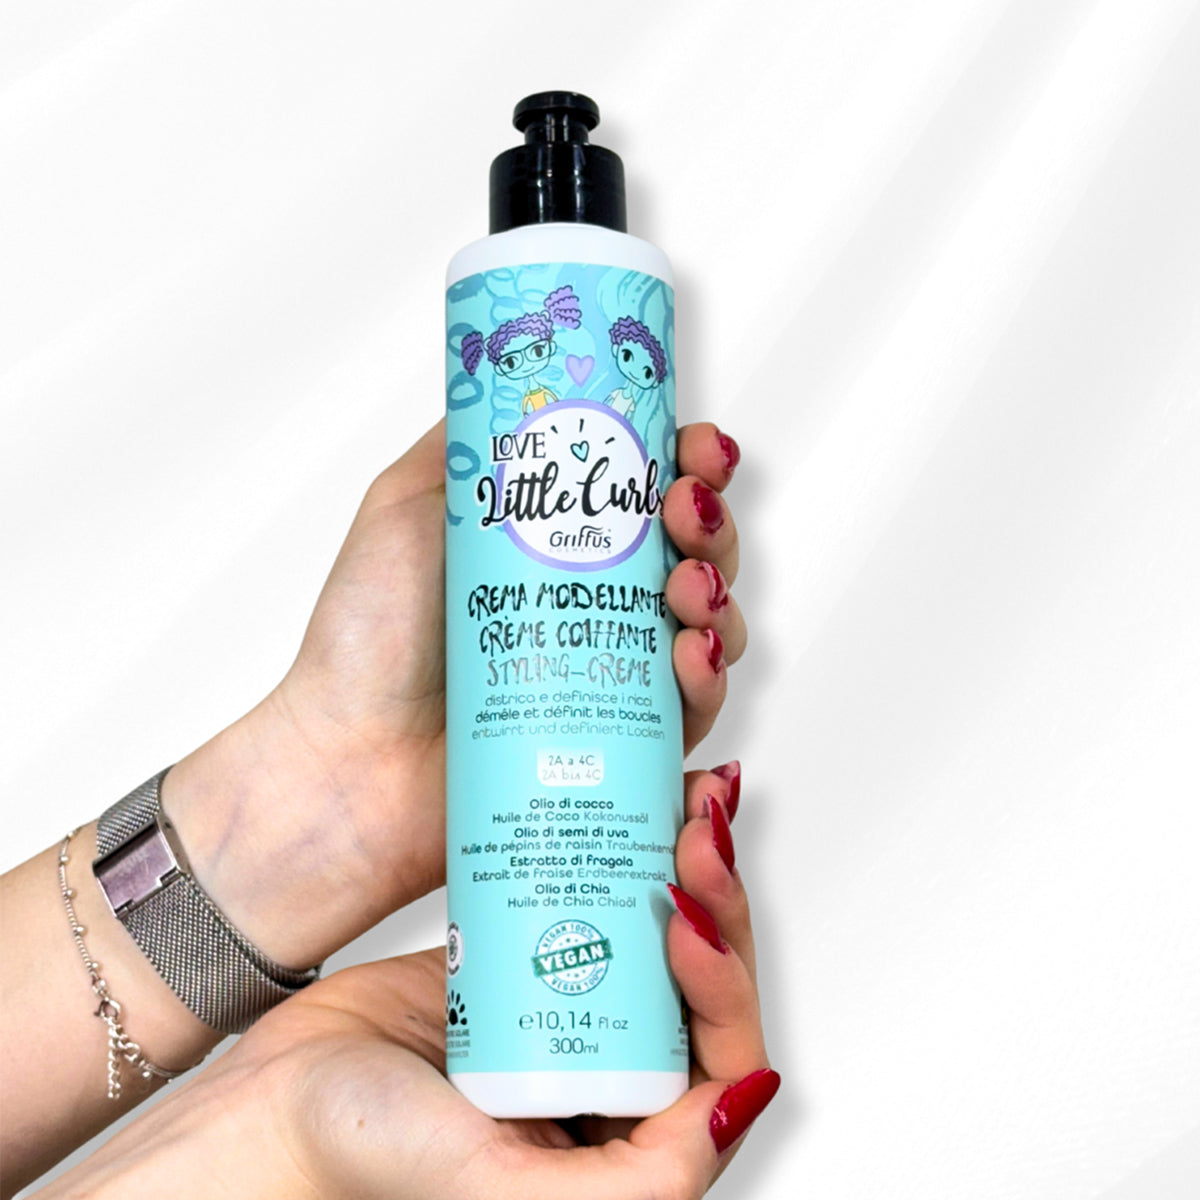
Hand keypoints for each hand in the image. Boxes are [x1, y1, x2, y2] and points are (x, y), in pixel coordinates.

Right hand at [44, 772, 775, 1199]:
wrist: (270, 1103)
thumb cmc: (364, 1161)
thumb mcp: (506, 1193)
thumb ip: (634, 1184)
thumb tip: (740, 1106)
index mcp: (626, 1137)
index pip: (717, 1053)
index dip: (724, 983)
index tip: (687, 921)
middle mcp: (604, 1070)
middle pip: (696, 980)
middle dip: (714, 905)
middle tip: (694, 836)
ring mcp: (563, 1003)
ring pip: (654, 930)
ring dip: (679, 867)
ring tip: (684, 805)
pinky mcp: (521, 951)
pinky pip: (587, 892)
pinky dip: (617, 848)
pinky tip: (630, 805)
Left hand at [165, 420, 747, 968]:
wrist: (348, 758)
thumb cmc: (365, 636)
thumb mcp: (405, 505)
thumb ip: (468, 444)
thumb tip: (522, 382)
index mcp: (554, 549)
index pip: (647, 498)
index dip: (688, 466)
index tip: (695, 450)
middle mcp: (591, 609)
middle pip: (693, 557)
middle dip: (713, 525)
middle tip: (685, 513)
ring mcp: (607, 679)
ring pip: (708, 632)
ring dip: (720, 600)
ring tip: (685, 591)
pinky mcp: (616, 750)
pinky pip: (690, 717)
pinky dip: (709, 682)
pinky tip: (691, 657)